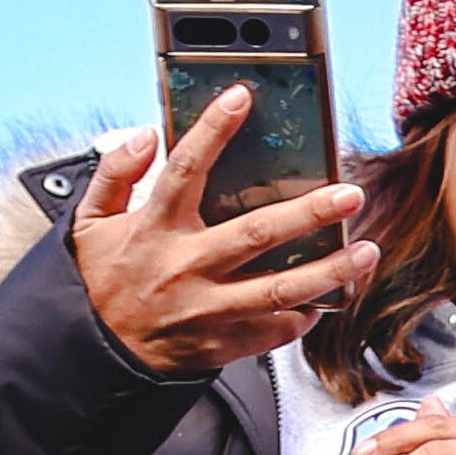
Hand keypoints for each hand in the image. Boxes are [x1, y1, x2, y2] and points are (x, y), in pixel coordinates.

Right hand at [67, 89, 377, 376]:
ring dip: (330, 270)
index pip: (185, 169)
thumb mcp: (90, 223)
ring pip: (281, 289)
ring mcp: (209, 308)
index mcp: (154, 228)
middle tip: (349, 194)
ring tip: (366, 251)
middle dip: (309, 213)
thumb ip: (114, 174)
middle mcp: (186, 267)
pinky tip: (331, 296)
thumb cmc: (102, 283)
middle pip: (257, 234)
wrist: (97, 355)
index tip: (241, 98)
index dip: (213, 130)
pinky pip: (276, 330)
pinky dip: (306, 314)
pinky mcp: (224, 343)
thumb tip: (144, 135)